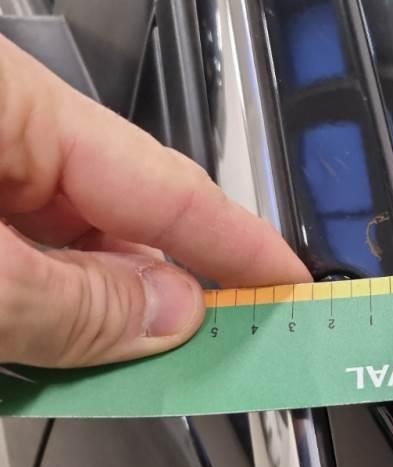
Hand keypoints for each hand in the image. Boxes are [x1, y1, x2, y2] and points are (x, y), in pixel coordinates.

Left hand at [0, 36, 309, 367]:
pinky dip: (52, 308)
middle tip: (226, 350)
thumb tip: (174, 313)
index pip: (167, 180)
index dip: (241, 244)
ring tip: (140, 367)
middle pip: (124, 211)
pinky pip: (28, 256)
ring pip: (73, 241)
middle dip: (172, 291)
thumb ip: (78, 303)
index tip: (292, 285)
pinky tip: (68, 346)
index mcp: (8, 98)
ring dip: (107, 311)